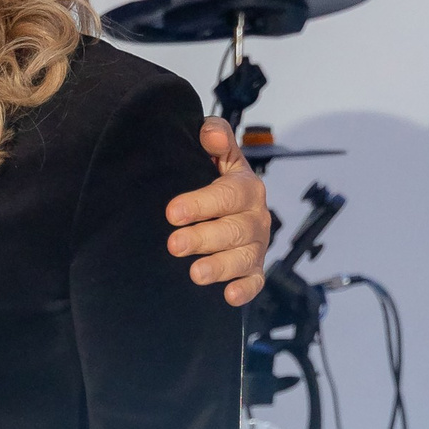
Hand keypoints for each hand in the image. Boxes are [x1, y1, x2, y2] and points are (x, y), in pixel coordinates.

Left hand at [165, 116, 270, 306]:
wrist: (228, 207)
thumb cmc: (218, 182)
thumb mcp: (218, 155)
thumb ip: (216, 138)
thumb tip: (209, 133)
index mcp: (246, 188)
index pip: (227, 195)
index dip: (201, 204)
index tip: (173, 212)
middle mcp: (254, 217)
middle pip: (233, 230)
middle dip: (203, 238)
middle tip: (174, 244)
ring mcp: (255, 246)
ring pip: (242, 258)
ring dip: (219, 267)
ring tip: (195, 273)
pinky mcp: (252, 270)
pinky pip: (254, 282)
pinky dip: (244, 290)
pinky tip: (228, 296)